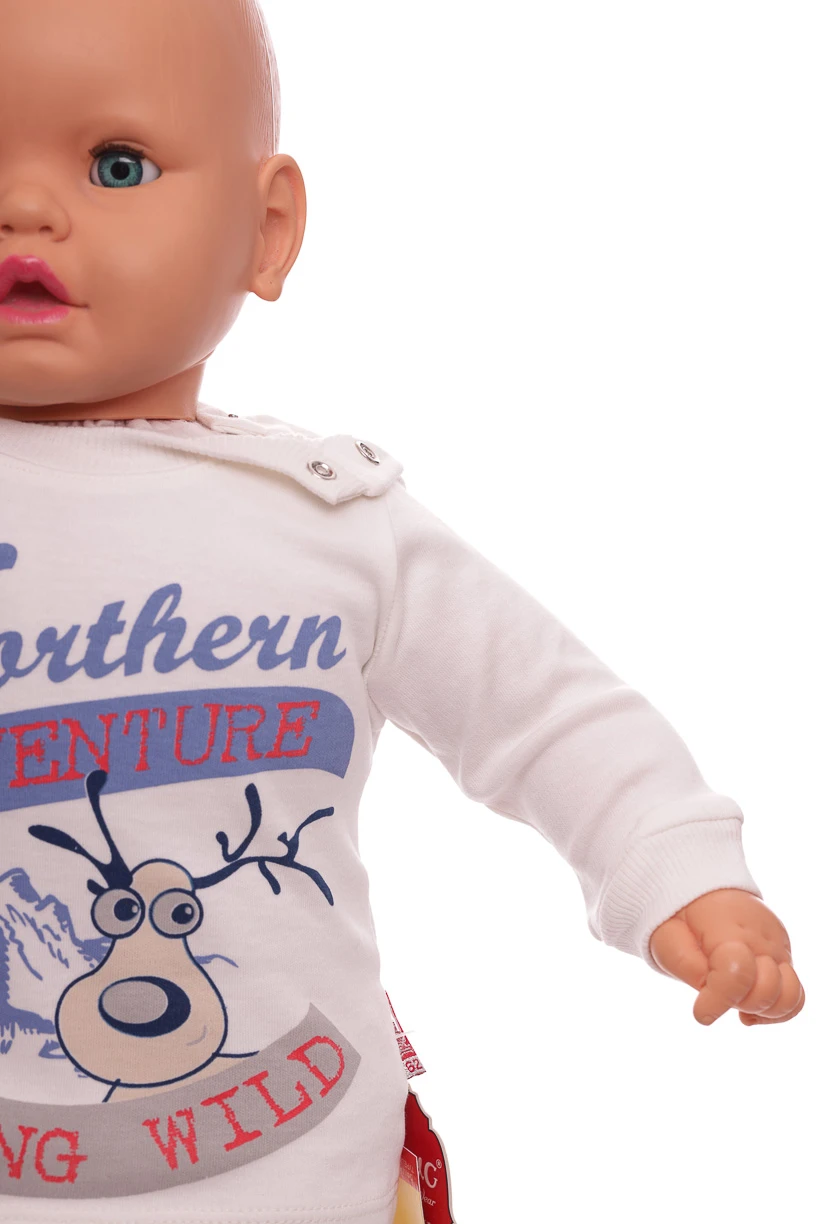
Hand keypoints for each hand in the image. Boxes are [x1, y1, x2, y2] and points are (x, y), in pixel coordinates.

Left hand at [649, 888, 803, 1025]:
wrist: (704, 891)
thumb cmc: (682, 917)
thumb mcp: (666, 935)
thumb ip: (686, 965)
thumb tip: (708, 999)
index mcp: (727, 928)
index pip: (737, 974)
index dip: (717, 1000)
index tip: (700, 1012)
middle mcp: (761, 938)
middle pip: (767, 990)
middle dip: (739, 1002)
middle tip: (715, 993)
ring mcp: (778, 947)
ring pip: (789, 997)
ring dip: (762, 1008)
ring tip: (736, 1001)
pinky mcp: (786, 955)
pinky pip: (795, 996)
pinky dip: (775, 1009)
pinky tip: (749, 1005)